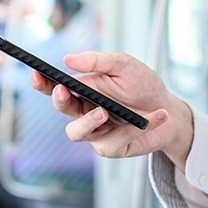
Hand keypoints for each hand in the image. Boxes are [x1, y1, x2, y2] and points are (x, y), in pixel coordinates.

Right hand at [30, 51, 192, 167]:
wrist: (170, 111)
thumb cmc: (143, 85)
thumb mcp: (124, 65)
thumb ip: (98, 60)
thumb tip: (68, 59)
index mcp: (82, 89)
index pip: (55, 87)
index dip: (42, 82)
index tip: (36, 73)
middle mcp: (84, 111)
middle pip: (61, 109)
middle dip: (60, 100)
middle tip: (65, 90)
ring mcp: (96, 132)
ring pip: (76, 133)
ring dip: (87, 122)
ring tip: (104, 111)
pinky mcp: (112, 148)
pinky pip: (113, 142)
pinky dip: (135, 128)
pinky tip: (156, 116)